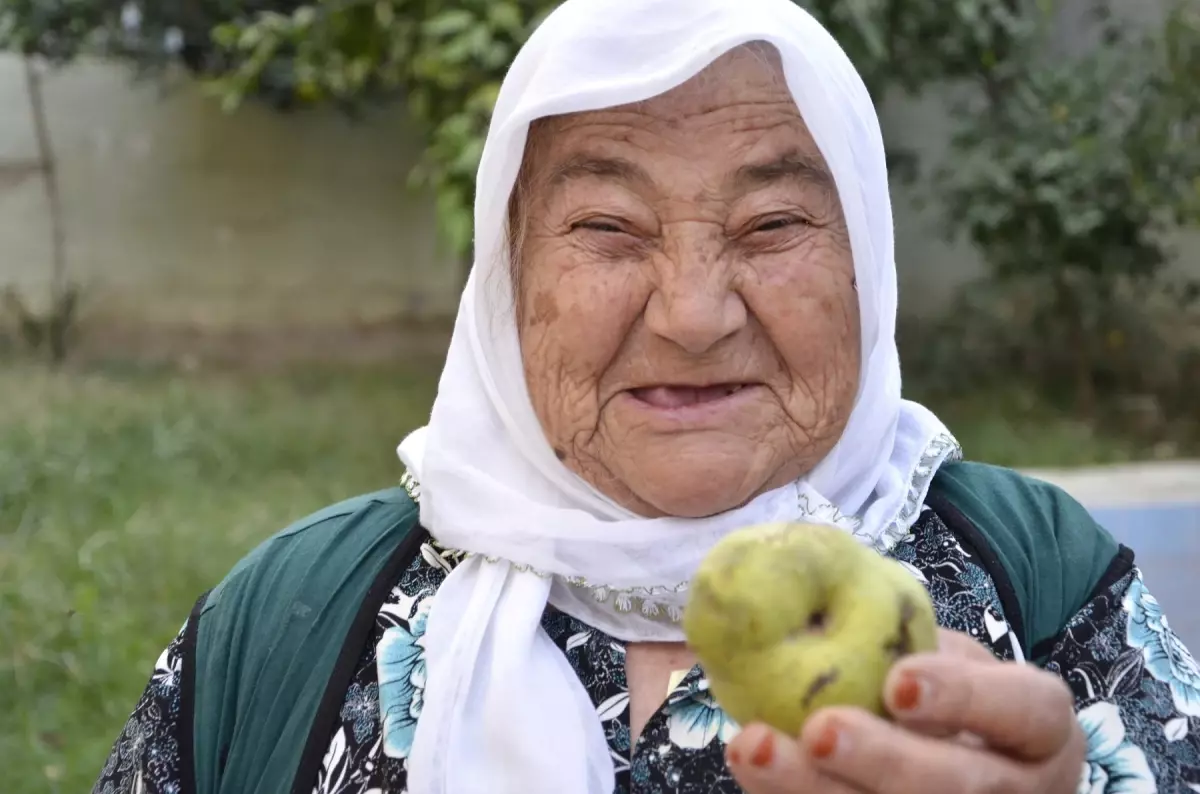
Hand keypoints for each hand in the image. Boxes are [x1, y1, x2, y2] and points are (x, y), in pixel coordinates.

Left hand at [724, 629, 1085, 792]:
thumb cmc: (939, 691)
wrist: (944, 752)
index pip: (1026, 712)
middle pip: (961, 786)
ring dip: (817, 789)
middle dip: (884, 760)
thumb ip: (903, 641)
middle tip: (820, 729)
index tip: (898, 681)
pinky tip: (757, 770)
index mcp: (1039, 729)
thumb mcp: (942, 658)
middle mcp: (1020, 789)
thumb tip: (805, 599)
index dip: (966, 699)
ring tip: (756, 751)